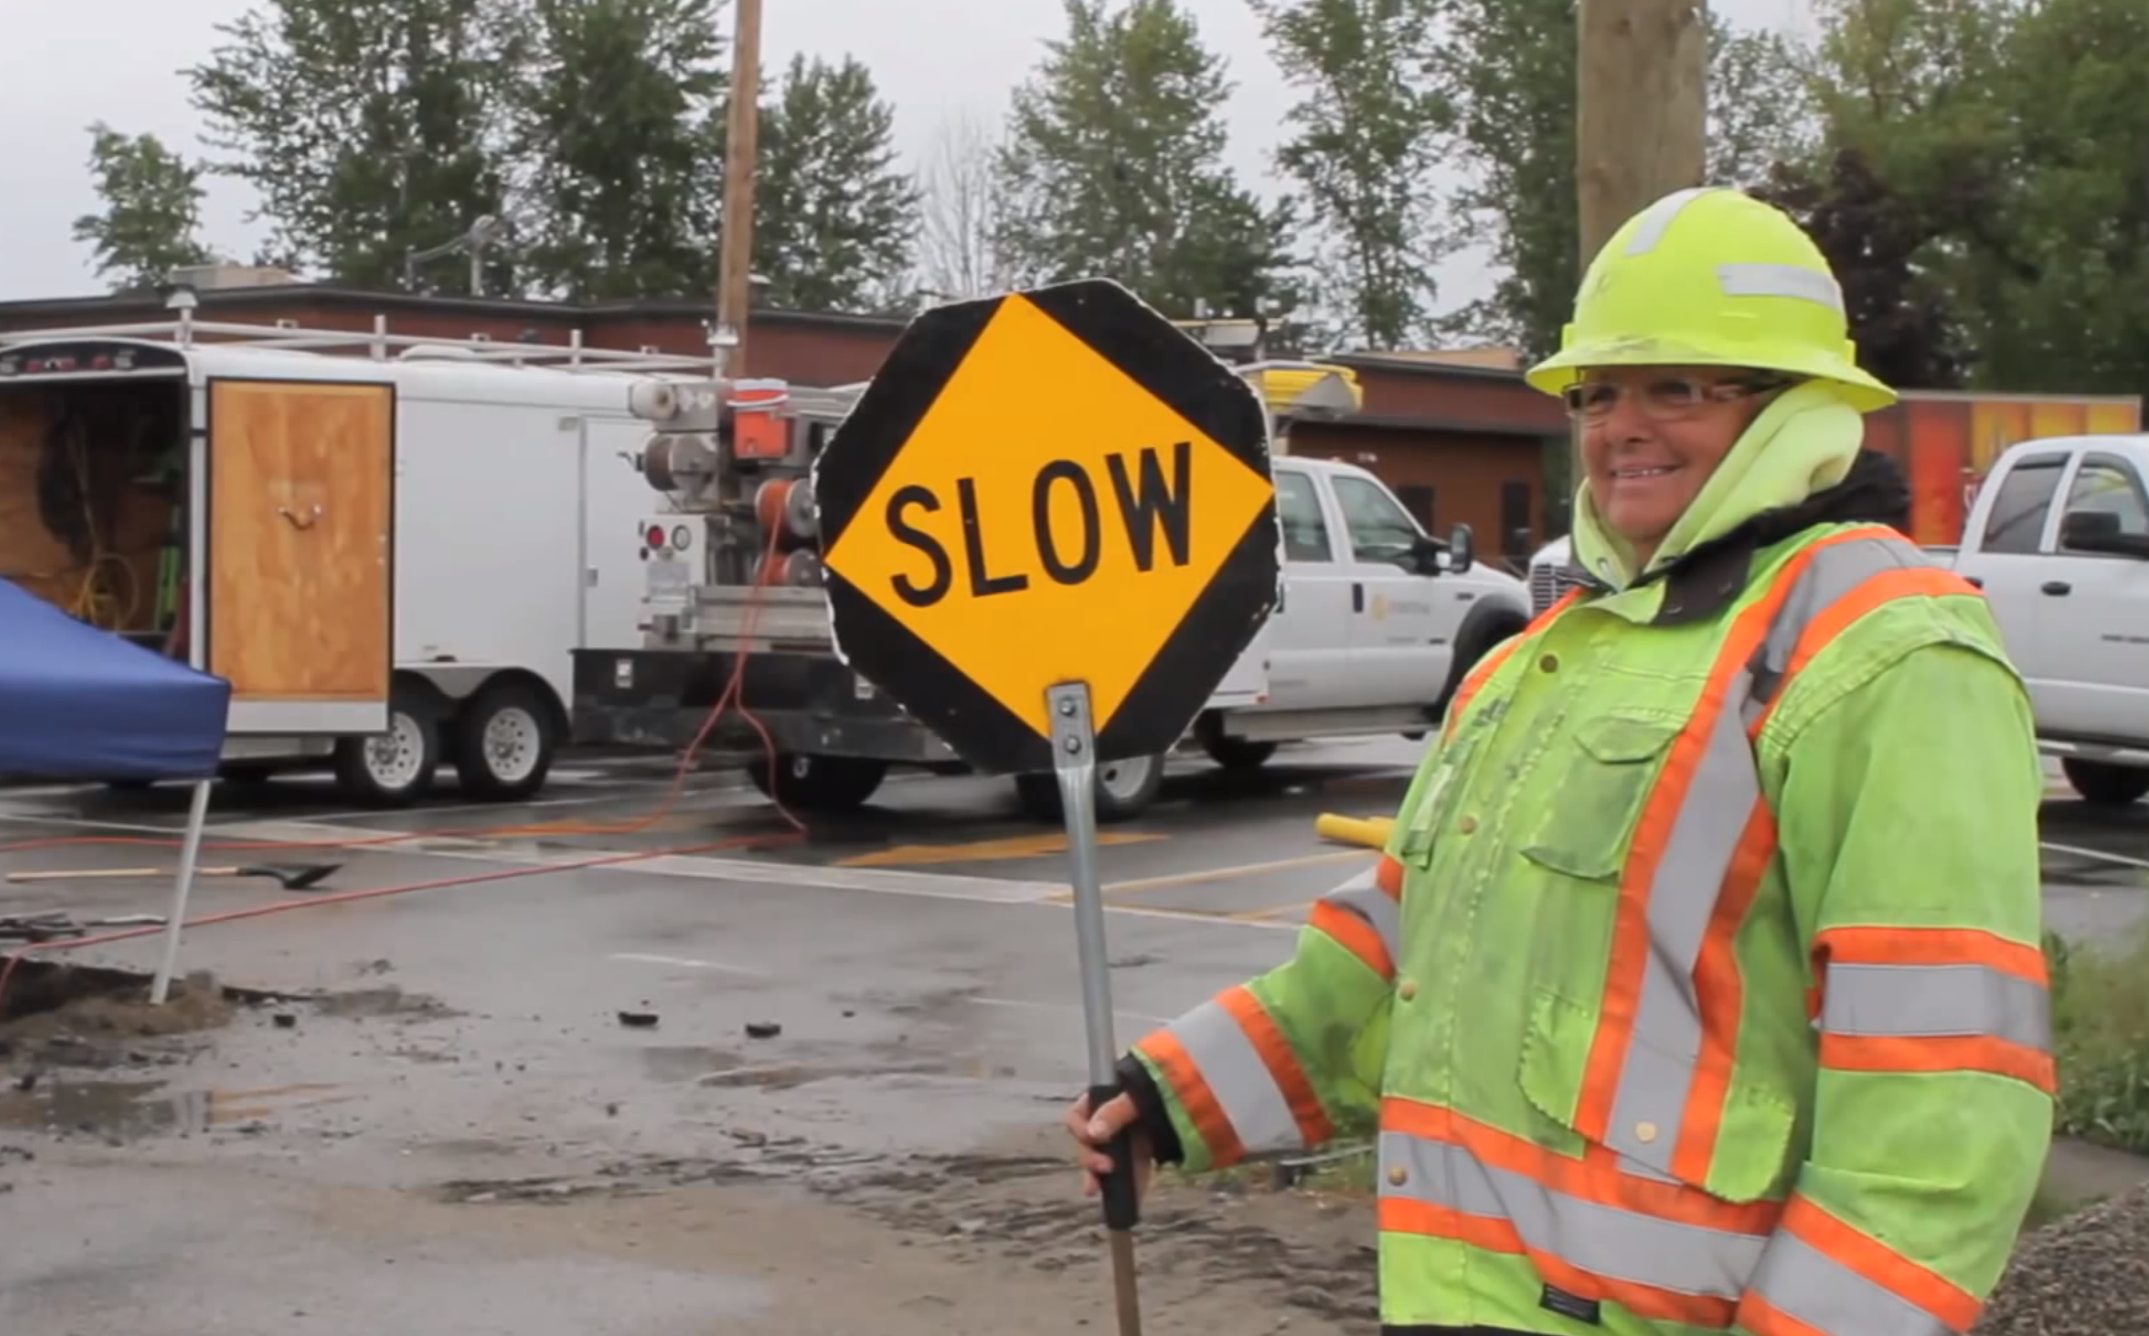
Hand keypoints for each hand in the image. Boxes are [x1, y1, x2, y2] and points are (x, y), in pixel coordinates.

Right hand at [1065, 1088, 1153, 1203]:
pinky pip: (1130, 1171)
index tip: (1094, 1140)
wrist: (1189, 1095)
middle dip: (1092, 1160)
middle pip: (1088, 1145)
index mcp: (1099, 1101)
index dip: (1081, 1131)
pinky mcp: (1138, 1154)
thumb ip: (1114, 1112)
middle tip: (1104, 1168)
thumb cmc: (1159, 1085)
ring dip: (1101, 1178)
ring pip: (1105, 1162)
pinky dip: (1130, 1184)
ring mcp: (1122, 1140)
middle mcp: (1105, 1122)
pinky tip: (1131, 1198)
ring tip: (1099, 1191)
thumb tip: (1094, 1134)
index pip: (1076, 1119)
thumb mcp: (1136, 1095)